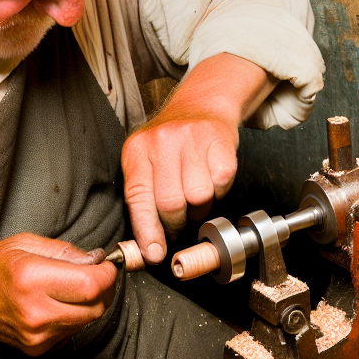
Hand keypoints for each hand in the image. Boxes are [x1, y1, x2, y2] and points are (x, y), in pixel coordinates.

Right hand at [0, 233, 116, 354]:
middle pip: (96, 307)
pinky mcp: (37, 348)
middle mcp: (35, 312)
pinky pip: (72, 330)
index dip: (108, 274)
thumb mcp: (27, 243)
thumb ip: (67, 252)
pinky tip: (58, 302)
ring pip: (87, 320)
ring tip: (74, 286)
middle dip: (105, 288)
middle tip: (97, 273)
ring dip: (91, 303)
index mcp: (31, 279)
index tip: (108, 264)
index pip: (91, 285)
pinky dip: (75, 315)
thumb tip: (98, 260)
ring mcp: (36, 335)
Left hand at [122, 53, 278, 262]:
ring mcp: (190, 138)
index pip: (139, 198)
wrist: (200, 104)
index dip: (147, 230)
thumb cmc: (171, 143)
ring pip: (198, 196)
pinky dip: (220, 189)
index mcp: (136, 151)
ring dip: (201, 207)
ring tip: (197, 195)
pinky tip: (212, 179)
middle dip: (177, 222)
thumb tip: (147, 245)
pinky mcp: (218, 139)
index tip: (155, 254)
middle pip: (171, 203)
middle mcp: (160, 142)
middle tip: (180, 220)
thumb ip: (142, 198)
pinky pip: (221, 181)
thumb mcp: (145, 161)